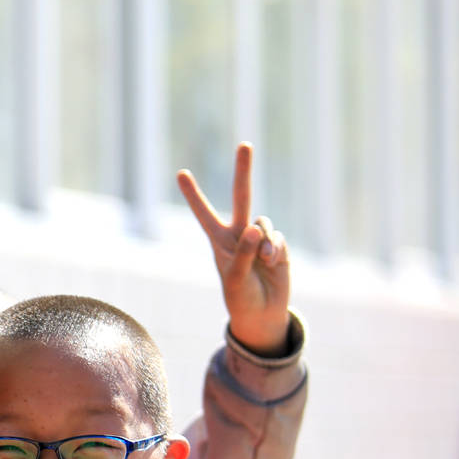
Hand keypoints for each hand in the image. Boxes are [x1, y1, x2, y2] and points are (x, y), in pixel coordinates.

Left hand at [178, 142, 292, 356]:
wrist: (263, 313)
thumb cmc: (240, 297)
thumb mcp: (235, 278)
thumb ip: (243, 252)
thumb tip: (255, 227)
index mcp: (218, 241)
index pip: (204, 213)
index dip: (194, 194)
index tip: (180, 173)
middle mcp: (238, 234)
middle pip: (242, 196)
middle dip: (243, 171)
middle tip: (245, 144)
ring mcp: (259, 238)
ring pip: (264, 222)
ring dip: (265, 241)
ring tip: (265, 262)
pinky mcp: (278, 245)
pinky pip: (278, 239)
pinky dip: (276, 250)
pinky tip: (272, 264)